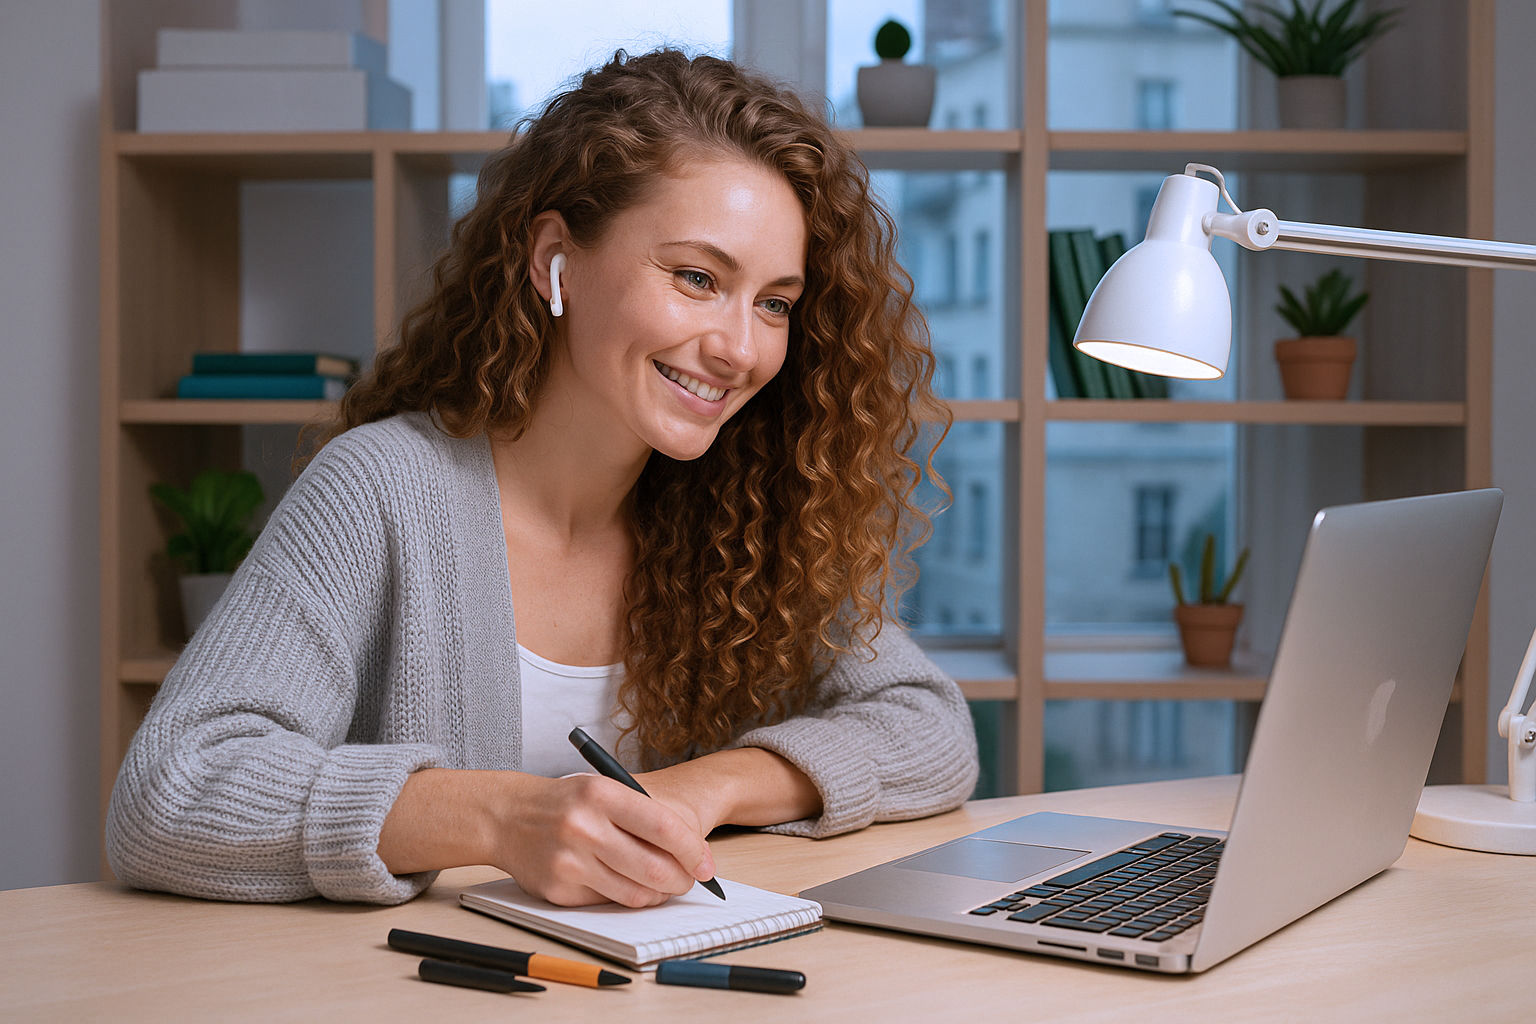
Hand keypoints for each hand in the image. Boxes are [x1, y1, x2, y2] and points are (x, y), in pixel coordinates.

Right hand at [484, 772, 716, 907]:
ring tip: (661, 885)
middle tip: (688, 881)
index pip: (663, 827)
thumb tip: (692, 854)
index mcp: (602, 794)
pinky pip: (607, 903)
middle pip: (654, 869)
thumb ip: (643, 817)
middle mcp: (585, 828)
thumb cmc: (567, 803)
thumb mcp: (603, 790)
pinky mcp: (557, 890)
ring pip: (634, 894)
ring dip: (657, 895)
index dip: (693, 850)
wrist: (506, 816)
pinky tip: (622, 883)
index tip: (706, 864)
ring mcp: (569, 861)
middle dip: (682, 881)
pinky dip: (624, 897)